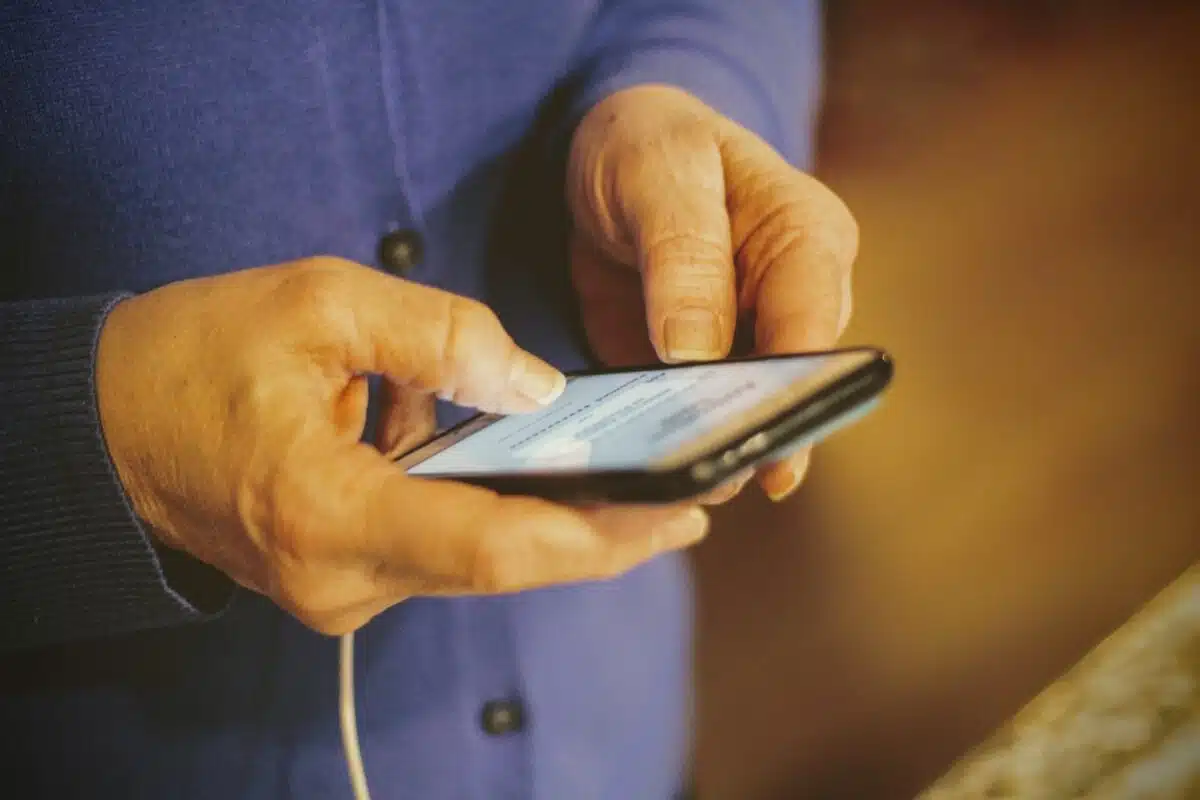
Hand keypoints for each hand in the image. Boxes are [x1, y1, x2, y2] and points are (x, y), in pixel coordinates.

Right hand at [96, 257, 707, 633]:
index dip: (597, 534)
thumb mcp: (318, 305)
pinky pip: (444, 552)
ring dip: (552, 522)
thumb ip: (439, 337)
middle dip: (600, 535)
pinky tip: (538, 473)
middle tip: (686, 499)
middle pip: (504, 566)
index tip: (676, 513)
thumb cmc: (198, 356)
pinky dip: (496, 512)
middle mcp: (339, 578)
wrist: (107, 426)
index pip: (492, 544)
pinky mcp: (344, 580)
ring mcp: (339, 592)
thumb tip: (537, 385)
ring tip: (635, 481)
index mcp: (327, 511)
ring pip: (478, 562)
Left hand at [568, 85, 857, 502]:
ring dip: (704, 448)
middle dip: (749, 434)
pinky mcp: (695, 371)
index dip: (798, 393)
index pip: (813, 325)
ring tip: (664, 484)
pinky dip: (663, 442)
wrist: (604, 158)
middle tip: (708, 480)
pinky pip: (687, 418)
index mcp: (806, 238)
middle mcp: (789, 300)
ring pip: (738, 413)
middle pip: (785, 385)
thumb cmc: (649, 146)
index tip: (770, 457)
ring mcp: (744, 342)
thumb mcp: (659, 176)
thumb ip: (683, 255)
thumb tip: (697, 353)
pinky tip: (634, 468)